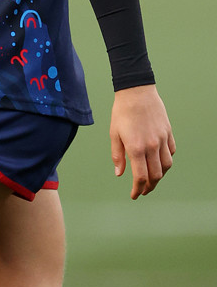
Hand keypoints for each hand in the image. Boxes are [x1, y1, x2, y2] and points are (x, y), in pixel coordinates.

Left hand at [110, 84, 175, 199]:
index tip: (134, 195)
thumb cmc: (122, 111)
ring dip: (160, 176)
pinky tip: (160, 162)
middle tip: (143, 190)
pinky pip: (171, 152)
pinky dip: (167, 161)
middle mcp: (152, 146)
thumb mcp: (114, 133)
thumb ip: (117, 155)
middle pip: (156, 175)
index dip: (138, 189)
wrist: (136, 91)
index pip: (141, 177)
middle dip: (149, 186)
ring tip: (153, 179)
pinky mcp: (168, 132)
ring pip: (166, 166)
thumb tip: (119, 173)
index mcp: (136, 148)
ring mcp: (162, 139)